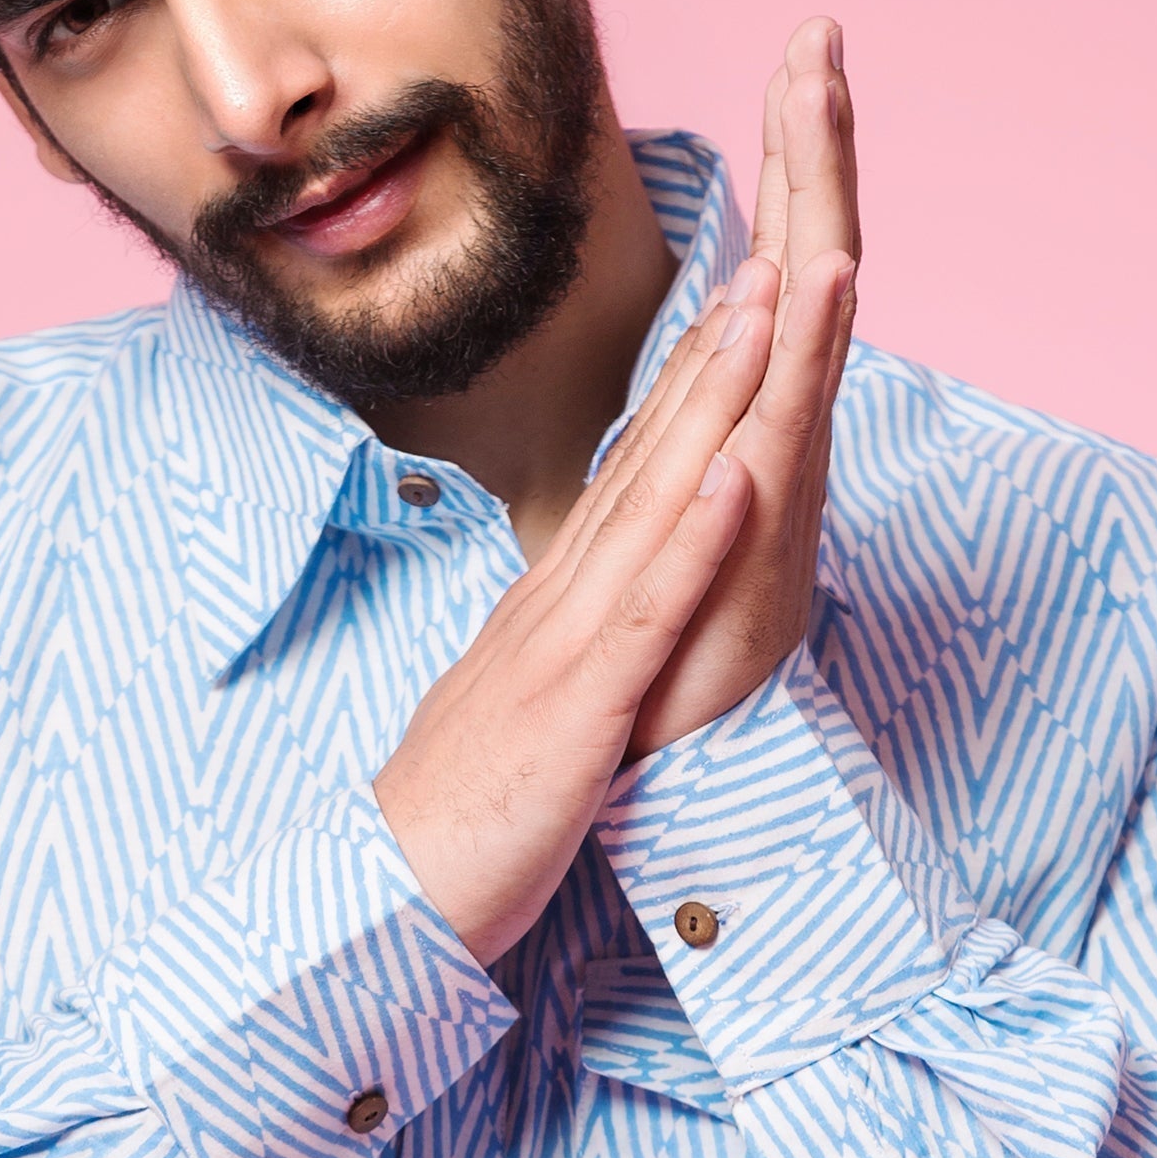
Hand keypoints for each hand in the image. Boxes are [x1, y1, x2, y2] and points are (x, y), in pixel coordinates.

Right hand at [370, 19, 857, 963]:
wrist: (386, 906)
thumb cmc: (460, 826)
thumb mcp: (525, 716)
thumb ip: (565, 660)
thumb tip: (594, 630)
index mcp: (555, 609)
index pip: (634, 477)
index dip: (689, 386)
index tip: (741, 305)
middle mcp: (559, 603)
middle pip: (648, 457)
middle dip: (713, 353)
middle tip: (770, 251)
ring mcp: (567, 649)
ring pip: (653, 506)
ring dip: (711, 404)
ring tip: (765, 309)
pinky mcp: (577, 713)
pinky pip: (647, 619)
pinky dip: (696, 545)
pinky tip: (742, 478)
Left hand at [626, 19, 858, 757]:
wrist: (654, 745)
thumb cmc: (663, 636)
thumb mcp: (672, 495)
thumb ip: (698, 416)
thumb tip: (719, 341)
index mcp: (748, 407)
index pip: (774, 257)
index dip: (785, 159)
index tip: (795, 55)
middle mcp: (777, 425)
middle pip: (805, 256)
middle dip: (811, 146)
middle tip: (819, 33)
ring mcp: (777, 470)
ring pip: (808, 318)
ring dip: (820, 213)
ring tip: (827, 108)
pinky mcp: (766, 525)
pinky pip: (793, 419)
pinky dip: (813, 344)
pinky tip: (826, 272)